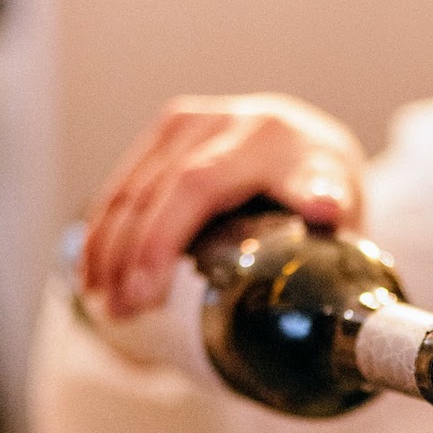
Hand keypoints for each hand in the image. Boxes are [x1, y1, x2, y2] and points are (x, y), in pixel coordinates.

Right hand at [82, 94, 365, 316]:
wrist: (315, 151)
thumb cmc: (327, 194)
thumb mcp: (340, 202)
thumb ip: (332, 208)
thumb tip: (322, 208)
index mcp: (266, 138)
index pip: (197, 185)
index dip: (162, 240)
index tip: (147, 295)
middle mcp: (223, 121)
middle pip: (156, 190)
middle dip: (129, 257)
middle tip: (122, 312)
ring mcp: (189, 123)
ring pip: (130, 187)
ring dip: (106, 249)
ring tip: (103, 303)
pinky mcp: (165, 133)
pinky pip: (123, 184)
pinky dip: (102, 231)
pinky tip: (92, 271)